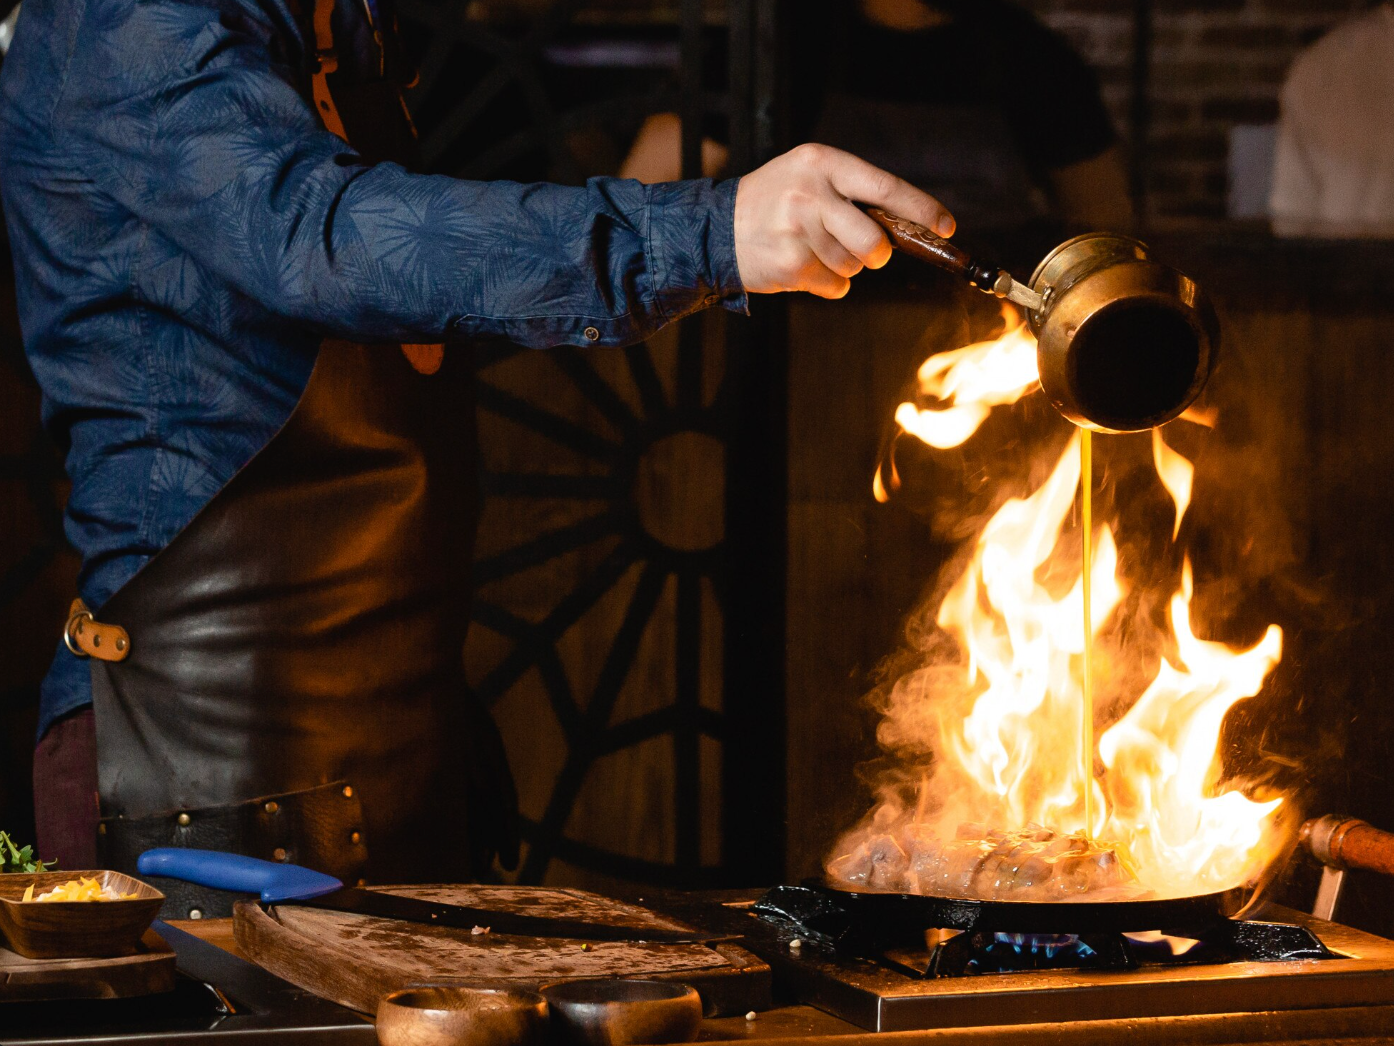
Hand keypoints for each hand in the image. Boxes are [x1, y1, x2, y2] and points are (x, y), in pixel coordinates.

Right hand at [733, 143, 954, 298]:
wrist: (716, 229)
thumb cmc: (773, 203)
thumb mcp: (808, 177)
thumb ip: (852, 194)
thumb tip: (907, 227)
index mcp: (822, 162)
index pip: (886, 188)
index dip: (922, 210)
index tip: (946, 228)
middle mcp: (811, 193)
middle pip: (875, 240)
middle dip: (877, 253)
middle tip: (867, 252)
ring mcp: (799, 230)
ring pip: (854, 266)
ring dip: (843, 266)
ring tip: (812, 250)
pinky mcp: (790, 265)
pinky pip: (835, 285)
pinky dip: (826, 283)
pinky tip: (801, 266)